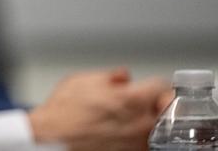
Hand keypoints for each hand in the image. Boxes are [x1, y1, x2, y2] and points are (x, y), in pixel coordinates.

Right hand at [28, 67, 170, 150]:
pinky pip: (144, 142)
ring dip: (148, 120)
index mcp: (132, 99)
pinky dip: (137, 136)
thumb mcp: (82, 79)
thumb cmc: (63, 112)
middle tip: (142, 101)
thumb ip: (109, 76)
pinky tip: (120, 131)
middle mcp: (141, 122)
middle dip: (155, 102)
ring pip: (157, 127)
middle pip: (166, 109)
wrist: (53, 138)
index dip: (151, 83)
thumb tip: (122, 76)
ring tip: (127, 117)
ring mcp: (138, 141)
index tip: (147, 85)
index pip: (161, 86)